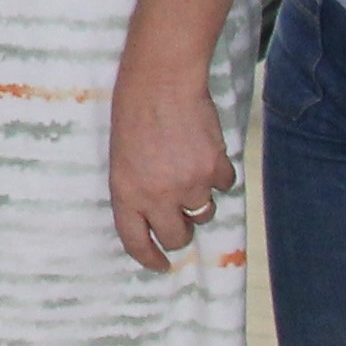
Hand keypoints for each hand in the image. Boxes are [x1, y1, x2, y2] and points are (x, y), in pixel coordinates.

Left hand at [108, 59, 234, 273]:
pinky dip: (219, 173)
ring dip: (200, 200)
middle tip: (181, 217)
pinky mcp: (214, 167)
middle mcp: (158, 195)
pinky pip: (224, 185)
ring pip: (204, 212)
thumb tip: (156, 215)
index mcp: (126, 193)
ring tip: (190, 170)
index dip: (150, 257)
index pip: (136, 241)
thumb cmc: (133, 113)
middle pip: (177, 236)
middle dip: (180, 231)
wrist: (161, 81)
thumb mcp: (120, 158)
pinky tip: (206, 151)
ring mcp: (189, 184)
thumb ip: (136, 189)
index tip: (160, 264)